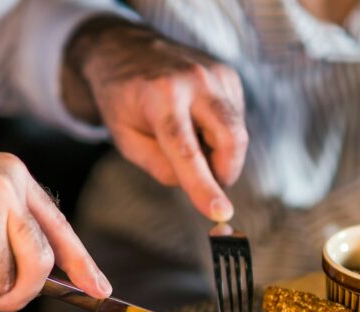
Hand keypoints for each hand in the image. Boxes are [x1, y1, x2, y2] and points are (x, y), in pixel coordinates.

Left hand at [63, 17, 247, 221]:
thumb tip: (196, 184)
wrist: (126, 49)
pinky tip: (196, 122)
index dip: (204, 186)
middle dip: (225, 172)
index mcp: (161, 97)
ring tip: (187, 139)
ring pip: (236, 134)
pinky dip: (220, 134)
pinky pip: (235, 120)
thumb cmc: (122, 100)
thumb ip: (159, 166)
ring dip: (219, 152)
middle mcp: (195, 80)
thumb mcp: (126, 140)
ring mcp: (216, 74)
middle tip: (206, 184)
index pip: (187, 151)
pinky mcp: (229, 76)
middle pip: (230, 139)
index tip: (221, 213)